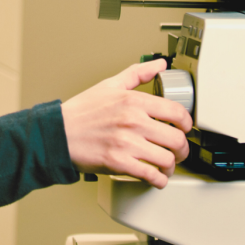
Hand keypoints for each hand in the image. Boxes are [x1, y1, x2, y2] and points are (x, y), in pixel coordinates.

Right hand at [61, 59, 192, 188]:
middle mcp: (132, 121)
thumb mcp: (109, 85)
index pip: (176, 112)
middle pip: (177, 139)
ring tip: (166, 166)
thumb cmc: (81, 112)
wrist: (58, 133)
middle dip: (183, 149)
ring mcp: (126, 143)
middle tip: (179, 151)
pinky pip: (151, 176)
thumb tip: (159, 64)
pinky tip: (156, 178)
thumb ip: (137, 74)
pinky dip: (158, 181)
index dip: (187, 123)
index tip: (185, 128)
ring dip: (171, 167)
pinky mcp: (119, 163)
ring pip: (167, 160)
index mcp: (133, 101)